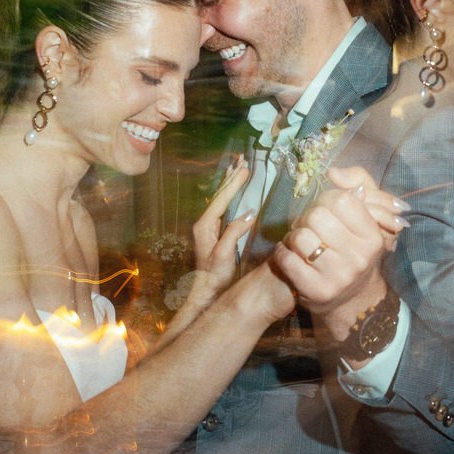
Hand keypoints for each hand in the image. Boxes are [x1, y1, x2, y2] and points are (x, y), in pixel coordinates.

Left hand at [187, 158, 255, 311]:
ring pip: (221, 200)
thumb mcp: (224, 255)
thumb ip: (233, 233)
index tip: (245, 170)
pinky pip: (224, 207)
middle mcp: (204, 223)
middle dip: (231, 178)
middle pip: (220, 195)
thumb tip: (249, 214)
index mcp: (204, 226)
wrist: (205, 292)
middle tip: (242, 160)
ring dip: (231, 184)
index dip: (234, 184)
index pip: (221, 199)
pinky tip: (237, 191)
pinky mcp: (215, 233)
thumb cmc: (214, 277)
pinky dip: (232, 195)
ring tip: (238, 168)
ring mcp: (209, 228)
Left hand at [271, 166, 407, 340]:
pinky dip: (282, 253)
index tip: (326, 210)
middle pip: (317, 216)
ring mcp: (338, 277)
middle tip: (310, 227)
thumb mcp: (365, 215)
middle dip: (307, 218)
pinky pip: (287, 259)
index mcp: (372, 237)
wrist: (350, 298)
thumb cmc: (353, 248)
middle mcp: (359, 258)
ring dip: (294, 236)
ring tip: (301, 243)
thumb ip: (357, 183)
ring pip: (299, 237)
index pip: (341, 200)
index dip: (326, 200)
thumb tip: (334, 172)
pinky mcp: (316, 291)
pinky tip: (291, 256)